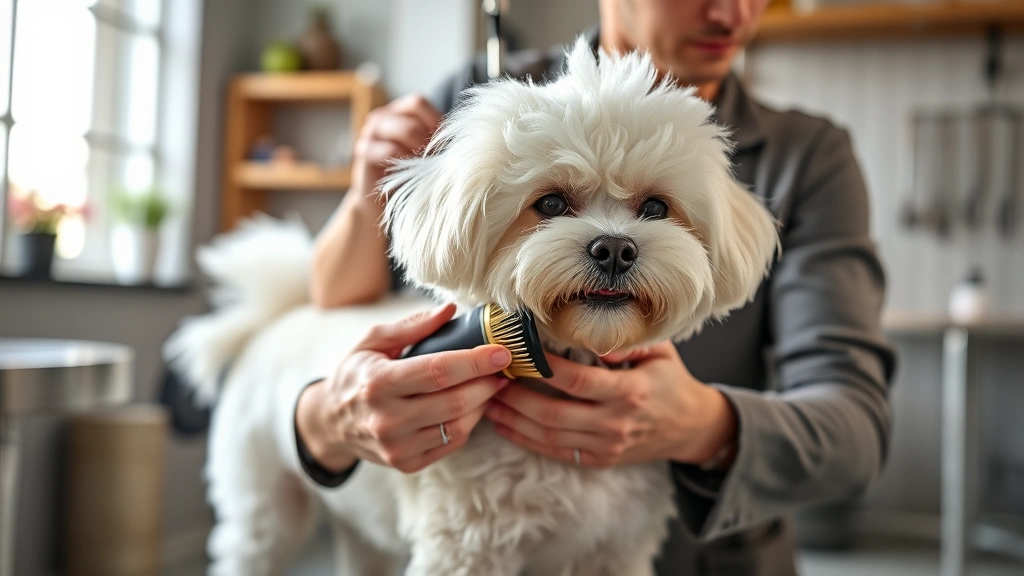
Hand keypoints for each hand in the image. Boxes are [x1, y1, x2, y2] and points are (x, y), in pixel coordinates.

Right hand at [296, 304, 512, 473]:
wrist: (331, 421)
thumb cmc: (357, 373)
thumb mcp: (374, 341)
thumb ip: (413, 325)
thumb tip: (451, 309)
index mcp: (377, 383)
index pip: (438, 372)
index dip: (475, 362)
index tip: (502, 352)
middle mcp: (386, 420)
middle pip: (454, 402)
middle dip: (486, 383)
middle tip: (501, 369)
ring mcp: (396, 447)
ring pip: (458, 426)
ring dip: (482, 403)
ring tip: (488, 385)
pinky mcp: (406, 464)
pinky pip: (452, 443)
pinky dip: (468, 423)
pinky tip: (470, 406)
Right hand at [351, 94, 440, 210]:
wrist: (378, 204)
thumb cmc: (407, 176)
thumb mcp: (424, 153)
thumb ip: (435, 139)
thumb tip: (460, 135)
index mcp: (397, 113)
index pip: (417, 102)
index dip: (434, 119)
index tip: (442, 142)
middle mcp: (381, 118)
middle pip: (412, 116)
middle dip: (428, 140)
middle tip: (432, 160)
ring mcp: (369, 134)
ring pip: (403, 130)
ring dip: (419, 150)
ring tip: (422, 167)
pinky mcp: (364, 154)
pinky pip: (390, 150)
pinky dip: (405, 163)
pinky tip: (408, 175)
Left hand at [484, 342, 737, 468]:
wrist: (690, 427)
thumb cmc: (670, 380)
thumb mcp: (659, 351)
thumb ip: (627, 342)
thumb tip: (593, 337)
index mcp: (630, 392)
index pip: (577, 381)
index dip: (545, 369)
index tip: (520, 352)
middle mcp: (615, 423)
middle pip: (554, 414)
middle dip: (516, 397)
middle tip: (491, 379)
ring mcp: (606, 446)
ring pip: (549, 436)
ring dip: (513, 420)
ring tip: (487, 401)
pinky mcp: (599, 460)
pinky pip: (555, 452)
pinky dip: (526, 440)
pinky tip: (505, 425)